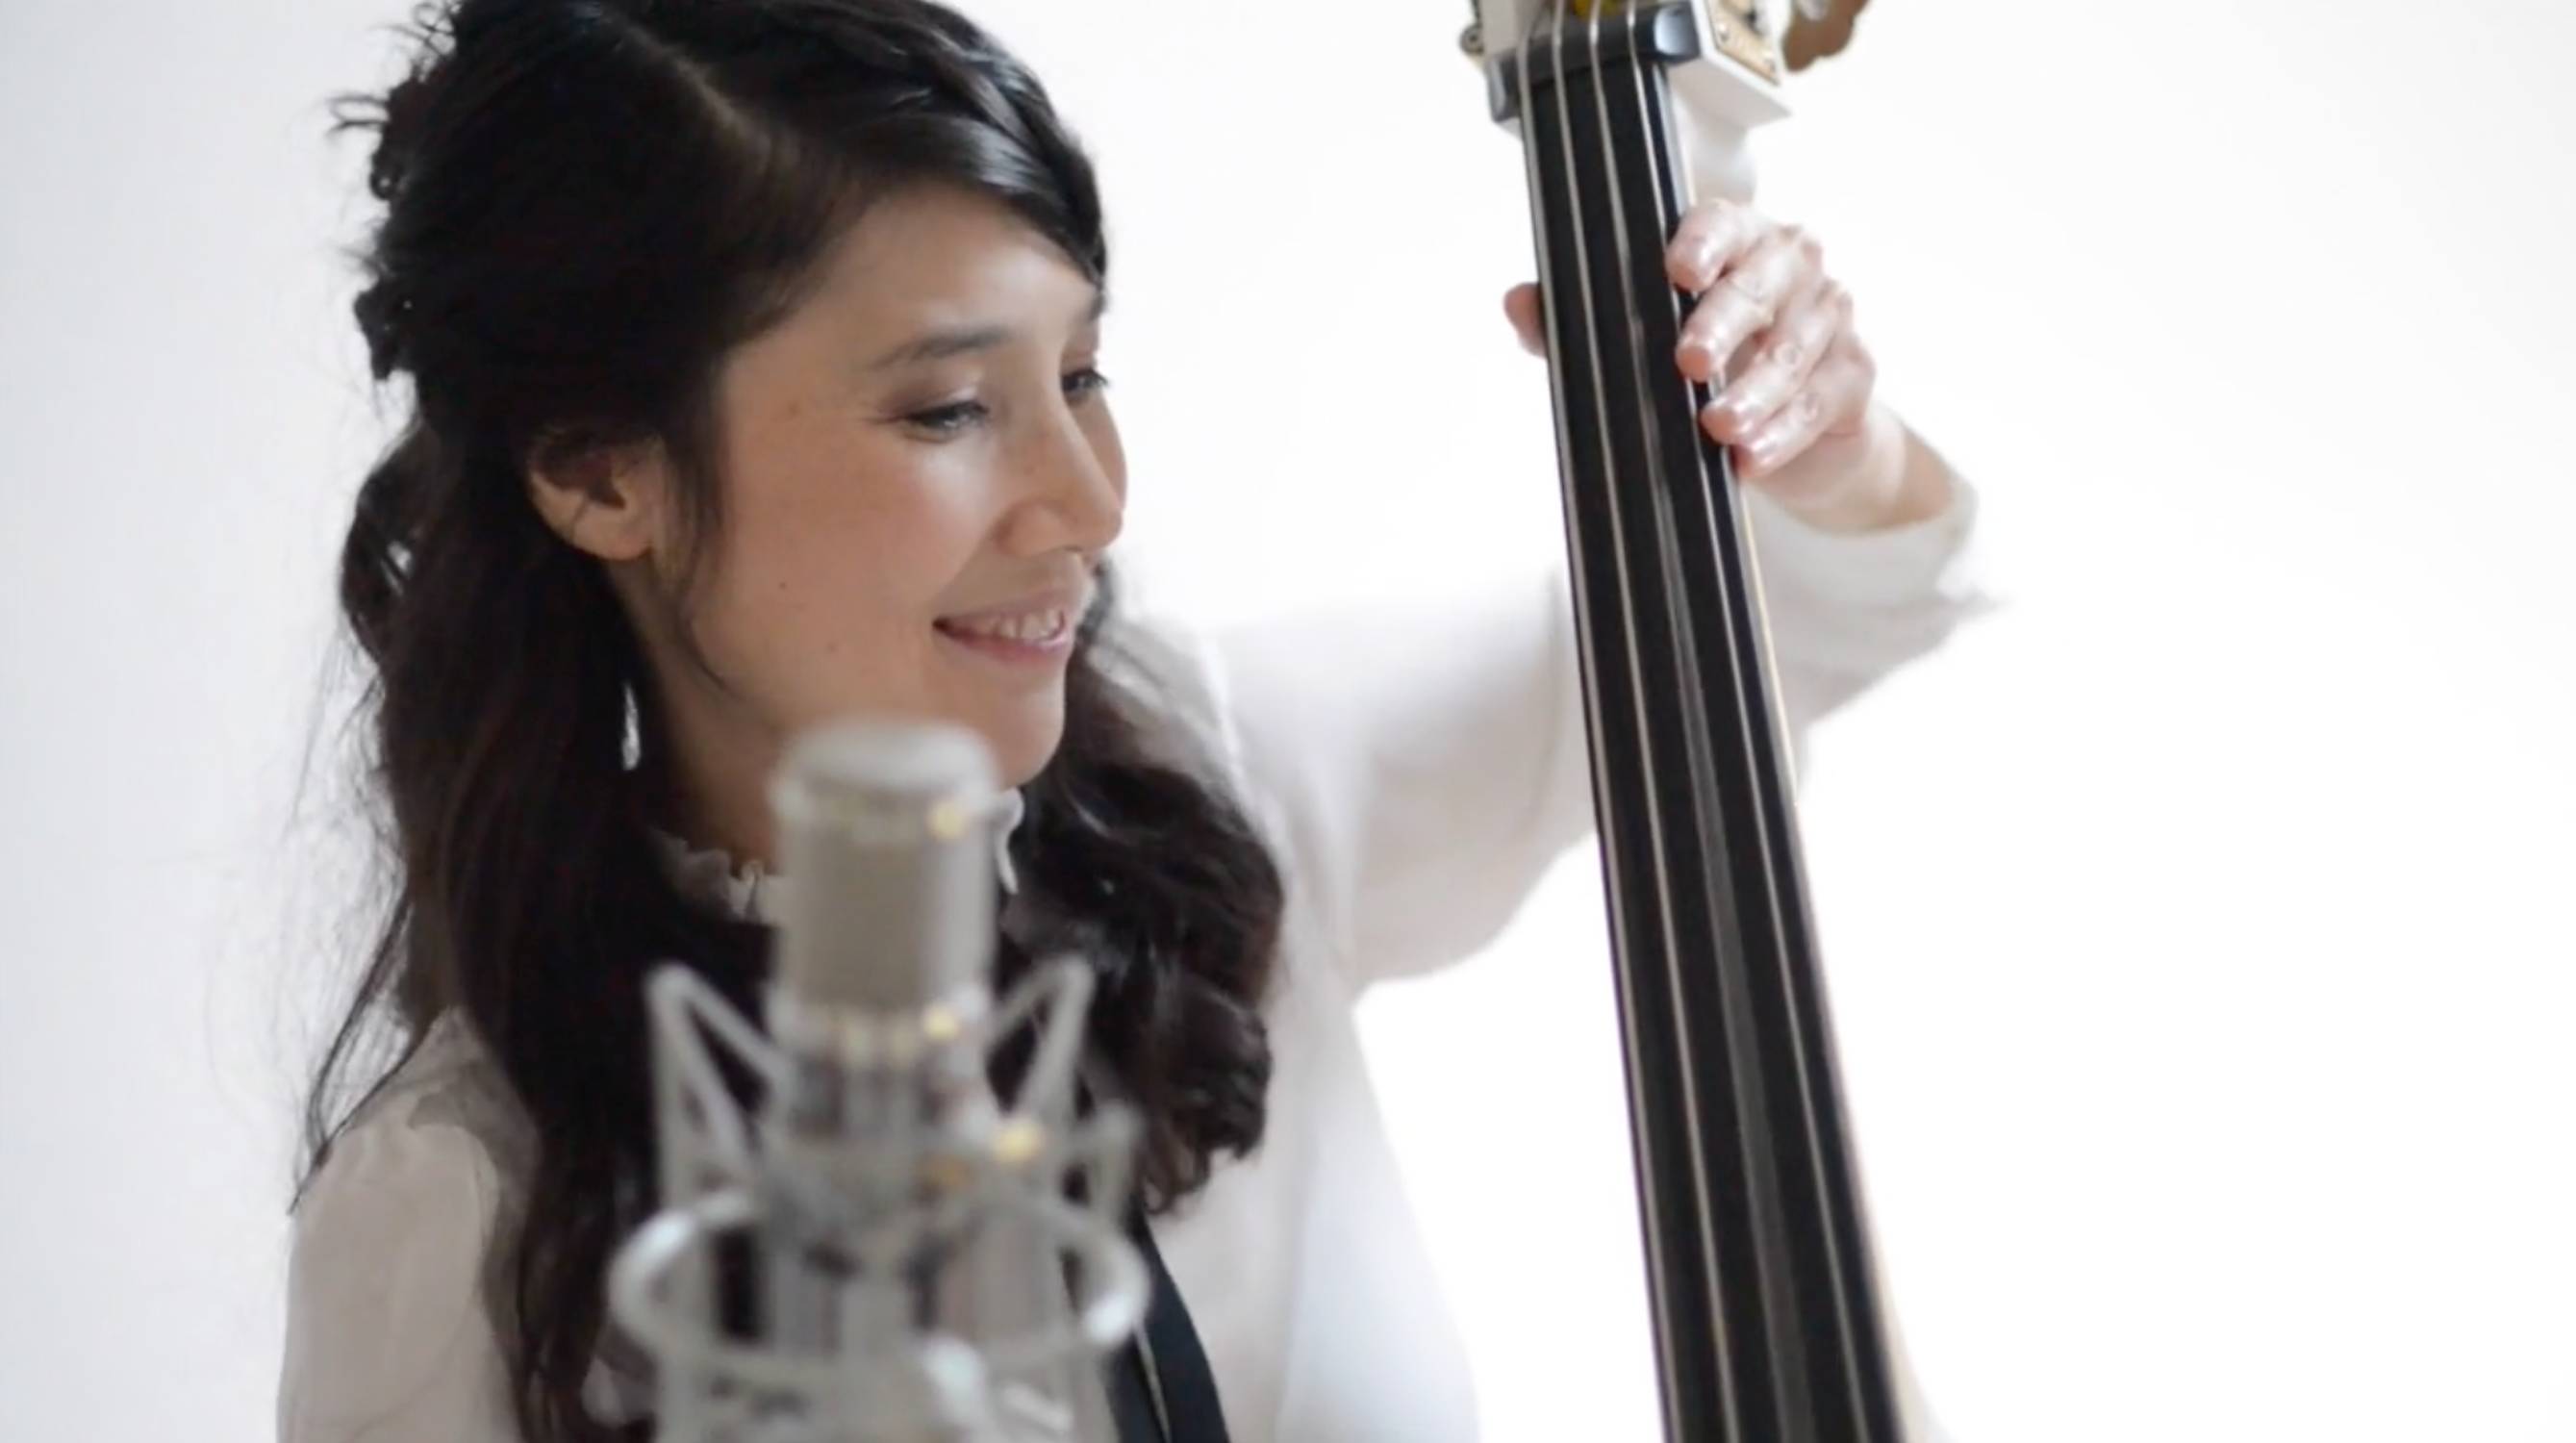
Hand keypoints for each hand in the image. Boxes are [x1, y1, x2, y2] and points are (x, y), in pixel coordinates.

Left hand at [1504, 198, 1940, 531]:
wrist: (1796, 423)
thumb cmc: (1710, 360)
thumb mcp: (1635, 342)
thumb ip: (1574, 321)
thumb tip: (1517, 303)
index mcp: (1736, 238)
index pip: (1721, 222)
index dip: (1701, 243)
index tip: (1677, 273)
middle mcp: (1792, 265)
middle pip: (1760, 285)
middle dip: (1724, 324)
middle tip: (1688, 362)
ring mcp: (1830, 316)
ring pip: (1795, 351)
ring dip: (1756, 392)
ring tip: (1719, 427)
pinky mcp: (1854, 373)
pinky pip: (1821, 401)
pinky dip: (1785, 434)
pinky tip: (1751, 459)